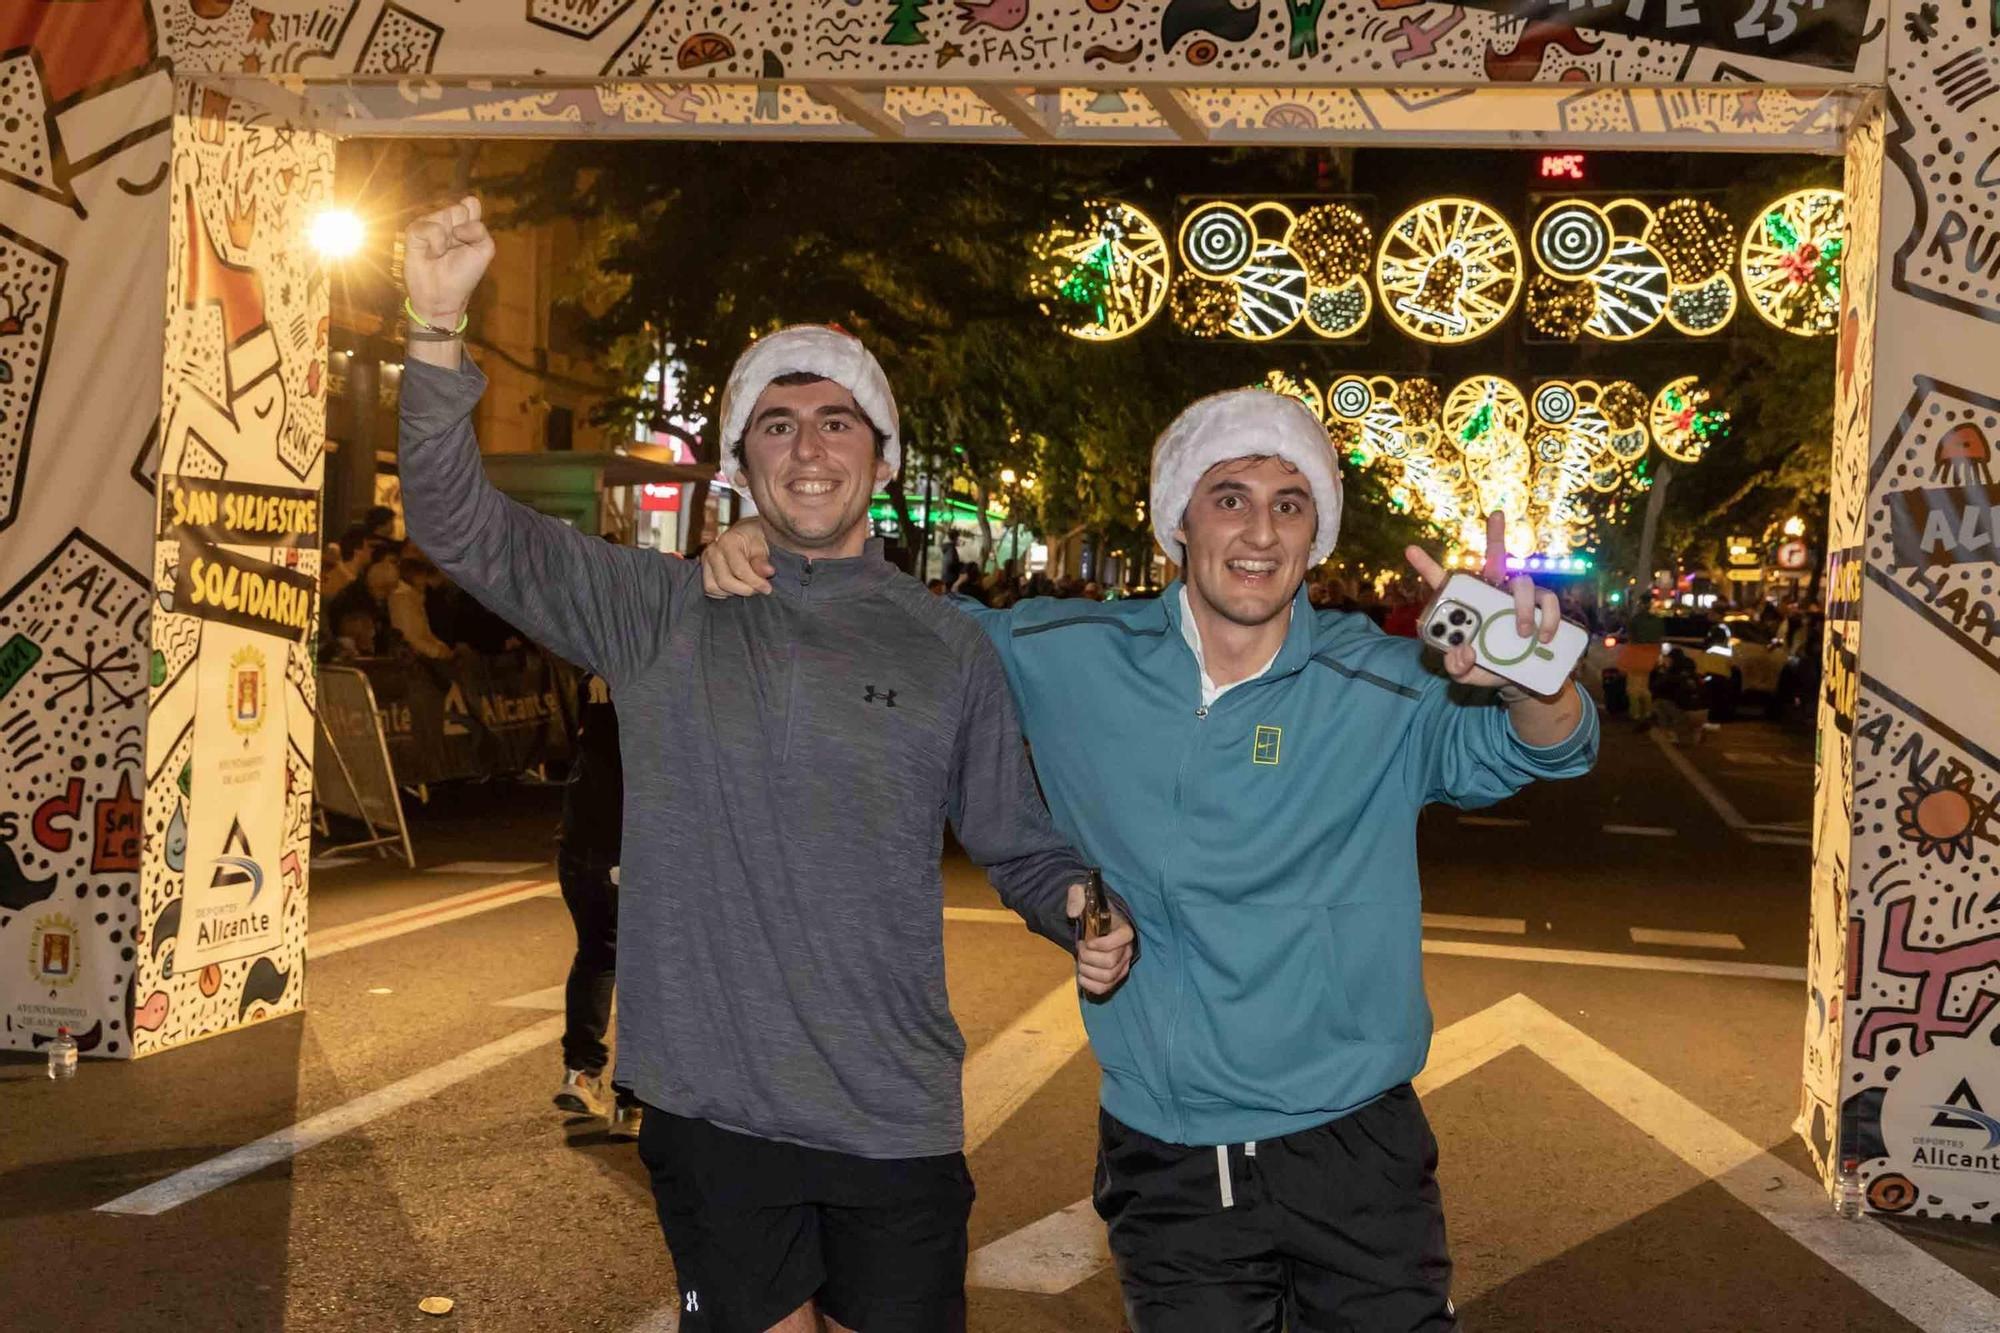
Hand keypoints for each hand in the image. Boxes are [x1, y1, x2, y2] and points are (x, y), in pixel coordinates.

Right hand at [403, 195, 494, 326]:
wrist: (444, 296)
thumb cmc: (464, 274)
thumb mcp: (484, 251)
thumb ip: (480, 231)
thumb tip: (457, 227)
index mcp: (464, 223)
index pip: (470, 203)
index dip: (473, 218)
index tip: (471, 239)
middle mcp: (446, 221)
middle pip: (459, 208)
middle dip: (462, 232)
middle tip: (456, 249)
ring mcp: (429, 224)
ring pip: (444, 215)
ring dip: (449, 240)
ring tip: (443, 254)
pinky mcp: (414, 232)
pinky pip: (428, 227)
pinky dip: (435, 243)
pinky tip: (433, 255)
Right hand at [702, 517, 775, 598]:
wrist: (742, 533)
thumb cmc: (752, 539)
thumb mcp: (761, 546)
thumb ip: (762, 560)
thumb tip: (768, 573)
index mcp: (727, 541)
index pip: (739, 570)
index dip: (754, 582)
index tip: (767, 588)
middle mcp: (712, 551)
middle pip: (724, 581)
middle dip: (744, 590)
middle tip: (758, 590)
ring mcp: (705, 561)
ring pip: (713, 587)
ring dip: (732, 592)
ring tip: (746, 586)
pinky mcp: (703, 570)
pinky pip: (710, 589)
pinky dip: (723, 592)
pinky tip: (736, 586)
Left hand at [1067, 881, 1134, 996]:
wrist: (1093, 924)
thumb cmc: (1091, 910)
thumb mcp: (1082, 895)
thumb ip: (1076, 897)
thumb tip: (1072, 913)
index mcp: (1124, 929)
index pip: (1121, 940)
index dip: (1102, 944)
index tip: (1087, 941)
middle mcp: (1127, 949)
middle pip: (1110, 962)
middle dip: (1089, 957)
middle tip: (1080, 948)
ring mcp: (1122, 965)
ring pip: (1107, 977)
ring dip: (1087, 971)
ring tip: (1080, 960)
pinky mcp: (1114, 977)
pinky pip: (1104, 988)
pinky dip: (1090, 985)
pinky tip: (1081, 975)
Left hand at [1404, 510, 1561, 691]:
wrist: (1517, 682)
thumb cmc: (1485, 668)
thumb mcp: (1465, 672)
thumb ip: (1456, 666)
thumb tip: (1464, 651)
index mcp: (1467, 604)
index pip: (1444, 582)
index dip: (1426, 566)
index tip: (1410, 549)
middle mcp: (1493, 592)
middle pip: (1495, 557)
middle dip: (1496, 534)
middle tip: (1497, 514)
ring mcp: (1519, 598)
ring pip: (1523, 584)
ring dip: (1522, 608)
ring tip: (1522, 634)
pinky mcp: (1542, 608)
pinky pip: (1548, 602)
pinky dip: (1547, 619)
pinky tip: (1544, 637)